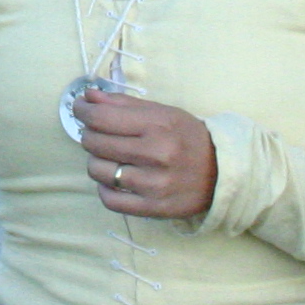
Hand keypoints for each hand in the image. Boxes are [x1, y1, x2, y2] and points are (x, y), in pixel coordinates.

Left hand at [75, 91, 216, 219]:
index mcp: (157, 125)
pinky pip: (109, 199)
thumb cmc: (188, 138)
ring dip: (96, 161)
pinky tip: (115, 179)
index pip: (101, 117)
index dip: (83, 110)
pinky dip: (105, 188)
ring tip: (110, 157)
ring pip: (97, 171)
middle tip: (98, 133)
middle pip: (95, 142)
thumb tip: (88, 96)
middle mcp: (155, 154)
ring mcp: (153, 184)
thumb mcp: (163, 112)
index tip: (80, 108)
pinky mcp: (152, 208)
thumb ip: (123, 103)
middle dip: (89, 135)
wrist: (223, 174)